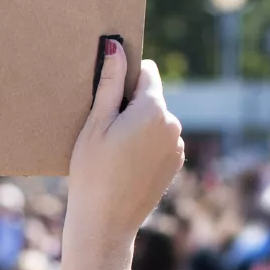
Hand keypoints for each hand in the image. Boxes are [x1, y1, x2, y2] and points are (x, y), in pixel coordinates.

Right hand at [64, 45, 183, 250]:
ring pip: (156, 121)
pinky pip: (160, 141)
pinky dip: (145, 145)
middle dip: (130, 105)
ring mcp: (177, 146)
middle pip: (151, 98)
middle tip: (104, 131)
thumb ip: (109, 84)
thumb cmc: (93, 172)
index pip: (146, 72)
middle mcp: (173, 124)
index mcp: (154, 109)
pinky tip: (125, 164)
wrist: (106, 222)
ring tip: (113, 151)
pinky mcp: (175, 164)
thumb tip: (116, 48)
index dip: (125, 78)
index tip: (107, 97)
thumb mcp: (95, 124)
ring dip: (138, 126)